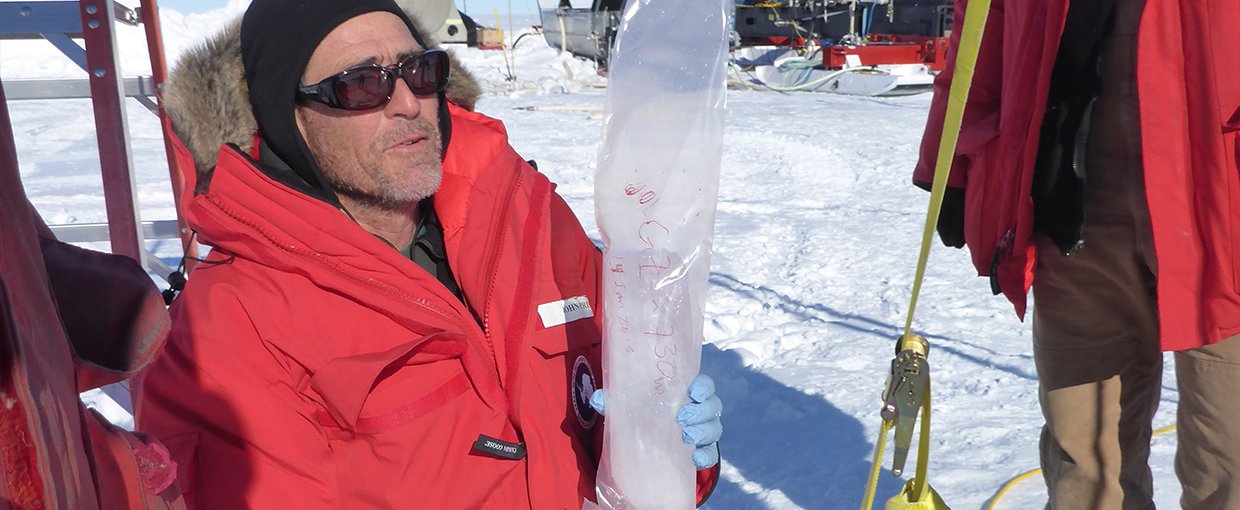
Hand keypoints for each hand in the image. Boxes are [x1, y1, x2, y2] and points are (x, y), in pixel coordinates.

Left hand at [588, 374, 722, 468]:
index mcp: (687, 392)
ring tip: (686, 438)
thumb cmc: (647, 413)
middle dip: (700, 412)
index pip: (704, 385)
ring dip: (703, 432)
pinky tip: (695, 459)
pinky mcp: (703, 451)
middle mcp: (701, 410)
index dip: (703, 387)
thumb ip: (615, 400)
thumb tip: (597, 398)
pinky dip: (706, 455)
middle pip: (713, 406)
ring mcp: (704, 431)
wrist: (653, 441)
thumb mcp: (631, 406)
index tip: (693, 392)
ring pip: (714, 428)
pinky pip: (712, 453)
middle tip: (681, 418)